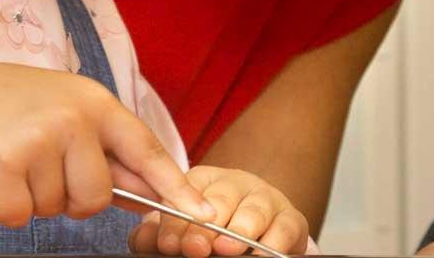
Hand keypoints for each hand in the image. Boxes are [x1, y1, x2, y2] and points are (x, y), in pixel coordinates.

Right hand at [0, 60, 208, 227]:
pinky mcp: (3, 166)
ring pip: (56, 208)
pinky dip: (6, 207)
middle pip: (97, 197)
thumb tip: (149, 192)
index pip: (146, 148)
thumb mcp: (66, 109)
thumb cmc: (11, 104)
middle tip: (43, 167)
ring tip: (15, 159)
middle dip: (72, 197)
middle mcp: (71, 119)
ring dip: (35, 197)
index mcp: (94, 103)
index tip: (201, 212)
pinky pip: (21, 216)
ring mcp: (37, 141)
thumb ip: (105, 148)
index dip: (174, 185)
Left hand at [126, 165, 308, 256]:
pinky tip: (261, 254)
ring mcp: (265, 199)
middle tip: (195, 247)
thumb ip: (160, 235)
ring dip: (240, 230)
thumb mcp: (181, 232)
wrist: (259, 236)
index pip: (186, 195)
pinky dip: (273, 241)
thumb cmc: (212, 234)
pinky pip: (285, 226)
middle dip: (206, 227)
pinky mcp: (290, 218)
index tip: (168, 244)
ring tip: (226, 247)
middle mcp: (236, 185)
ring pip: (253, 210)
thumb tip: (143, 240)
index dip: (176, 221)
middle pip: (220, 201)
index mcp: (203, 182)